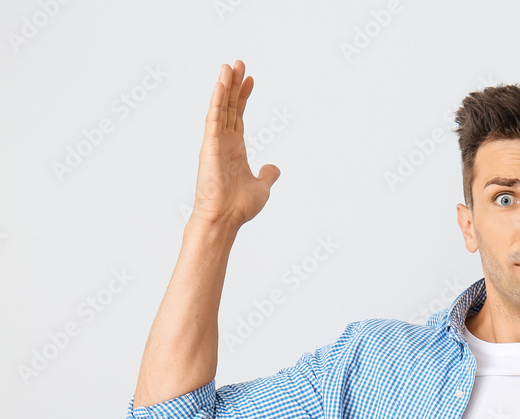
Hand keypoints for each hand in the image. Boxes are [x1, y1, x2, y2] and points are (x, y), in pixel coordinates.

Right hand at [191, 59, 279, 230]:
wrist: (226, 219)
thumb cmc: (239, 207)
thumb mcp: (262, 186)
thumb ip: (267, 174)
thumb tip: (274, 167)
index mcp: (235, 149)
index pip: (239, 116)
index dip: (244, 97)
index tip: (250, 79)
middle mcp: (224, 142)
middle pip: (230, 107)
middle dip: (234, 84)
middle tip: (239, 62)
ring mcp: (215, 143)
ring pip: (220, 108)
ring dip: (224, 86)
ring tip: (229, 65)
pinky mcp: (210, 146)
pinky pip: (214, 118)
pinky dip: (218, 101)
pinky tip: (221, 85)